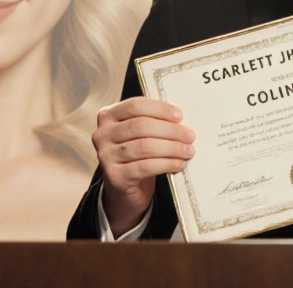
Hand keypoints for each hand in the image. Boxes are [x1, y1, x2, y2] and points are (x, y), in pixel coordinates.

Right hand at [93, 97, 195, 235]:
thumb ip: (153, 121)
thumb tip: (181, 118)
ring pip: (144, 146)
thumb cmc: (137, 153)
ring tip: (188, 151)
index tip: (180, 116)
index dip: (160, 109)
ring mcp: (105, 156)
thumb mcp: (139, 133)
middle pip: (140, 126)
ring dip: (172, 148)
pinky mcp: (114, 176)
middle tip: (190, 136)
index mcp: (108, 115)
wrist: (123, 185)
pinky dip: (166, 164)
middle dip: (170, 130)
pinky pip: (145, 167)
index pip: (135, 106)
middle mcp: (102, 134)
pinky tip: (178, 163)